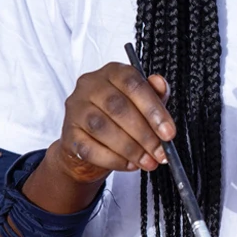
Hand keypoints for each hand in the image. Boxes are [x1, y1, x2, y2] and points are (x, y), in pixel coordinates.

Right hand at [46, 62, 175, 184]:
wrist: (89, 143)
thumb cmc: (117, 119)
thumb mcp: (140, 103)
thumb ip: (153, 94)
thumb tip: (160, 84)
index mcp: (112, 72)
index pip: (133, 84)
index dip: (154, 110)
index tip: (168, 132)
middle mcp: (90, 85)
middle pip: (118, 107)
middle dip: (144, 134)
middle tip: (159, 151)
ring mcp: (76, 109)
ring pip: (103, 128)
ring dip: (130, 149)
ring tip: (147, 161)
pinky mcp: (68, 134)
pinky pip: (91, 149)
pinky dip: (113, 160)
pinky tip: (129, 164)